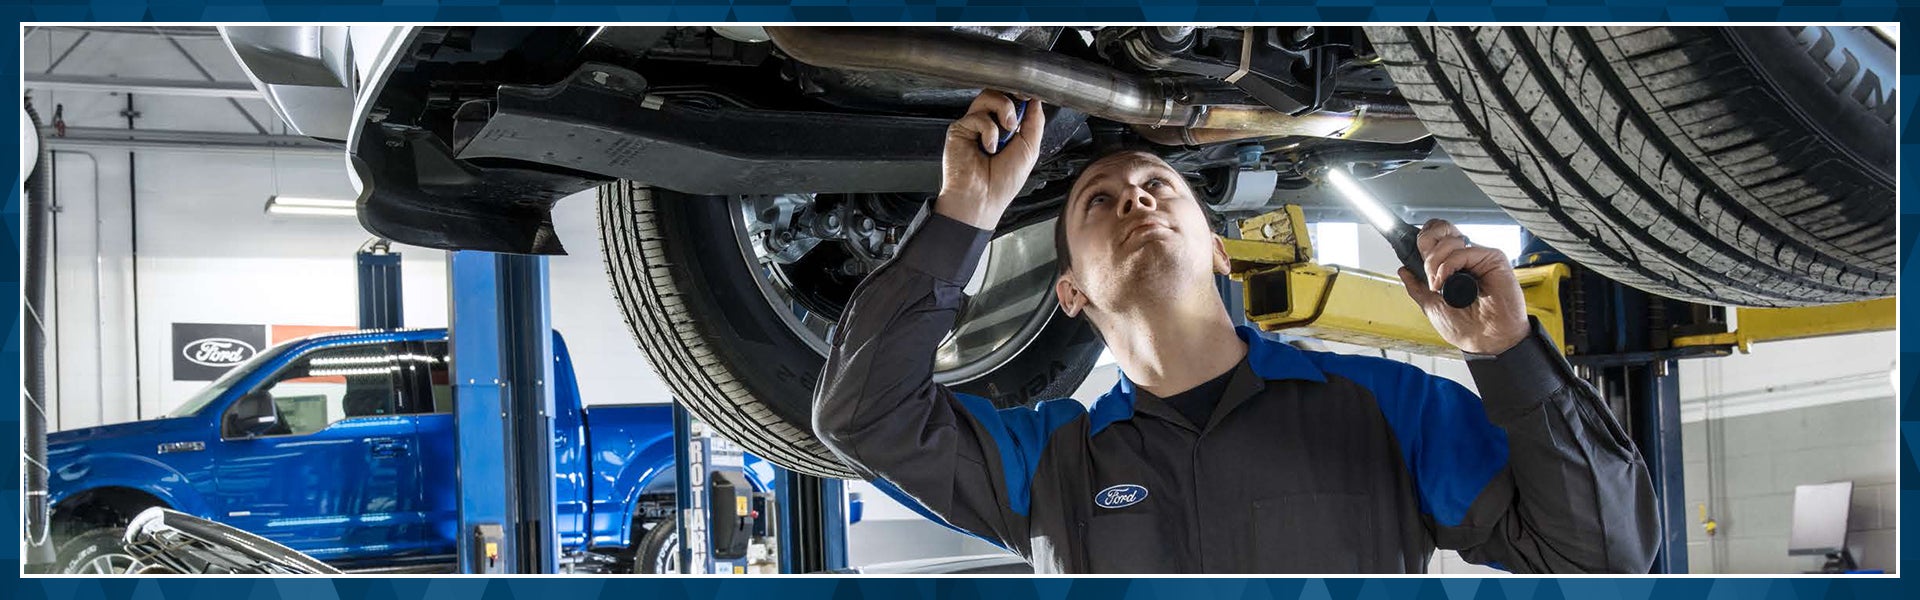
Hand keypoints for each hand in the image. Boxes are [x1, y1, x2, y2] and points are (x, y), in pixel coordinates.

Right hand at [933, 91, 1045, 229]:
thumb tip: (1036, 100)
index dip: (1022, 95)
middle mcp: (989, 124)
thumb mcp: (1030, 149)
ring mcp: (973, 126)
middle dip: (1013, 101)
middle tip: (1017, 119)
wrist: (983, 199)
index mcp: (1006, 129)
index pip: (1013, 100)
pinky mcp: (959, 129)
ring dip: (1003, 110)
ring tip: (1006, 130)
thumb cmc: (1003, 183)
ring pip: (987, 97)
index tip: (1031, 96)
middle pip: (999, 92)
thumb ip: (1034, 122)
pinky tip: (988, 148)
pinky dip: (988, 131)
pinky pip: (977, 116)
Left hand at [1395, 219, 1530, 354]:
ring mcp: (1478, 258)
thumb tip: (1403, 270)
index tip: (1414, 258)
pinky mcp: (1492, 259)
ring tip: (1437, 284)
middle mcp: (1465, 259)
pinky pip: (1464, 251)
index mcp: (1451, 267)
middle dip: (1426, 247)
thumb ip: (1417, 287)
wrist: (1485, 341)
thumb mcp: (1431, 305)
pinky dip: (1448, 265)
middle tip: (1426, 271)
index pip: (1435, 239)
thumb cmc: (1466, 328)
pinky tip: (1445, 281)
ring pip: (1449, 240)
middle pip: (1441, 230)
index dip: (1423, 241)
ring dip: (1435, 262)